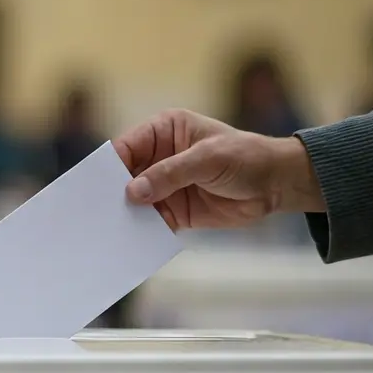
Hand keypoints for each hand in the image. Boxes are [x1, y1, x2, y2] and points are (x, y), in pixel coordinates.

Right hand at [112, 109, 322, 230]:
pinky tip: (131, 241)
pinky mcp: (173, 210)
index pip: (127, 147)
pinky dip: (142, 230)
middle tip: (95, 211)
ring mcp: (164, 185)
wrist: (277, 185)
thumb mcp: (208, 159)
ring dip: (125, 214)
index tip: (94, 185)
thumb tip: (133, 192)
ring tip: (109, 229)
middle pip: (124, 176)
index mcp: (163, 131)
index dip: (110, 166)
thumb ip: (170, 174)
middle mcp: (158, 157)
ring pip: (135, 201)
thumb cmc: (246, 157)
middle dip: (112, 193)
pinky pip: (151, 221)